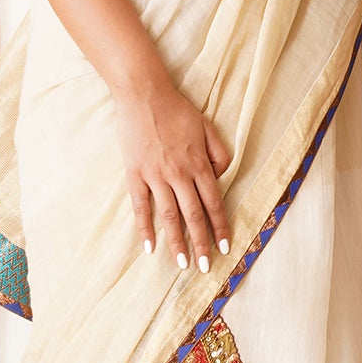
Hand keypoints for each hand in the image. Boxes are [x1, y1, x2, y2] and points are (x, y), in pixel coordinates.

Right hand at [114, 77, 230, 272]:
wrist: (144, 95)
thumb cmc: (178, 111)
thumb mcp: (209, 129)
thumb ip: (220, 155)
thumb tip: (222, 178)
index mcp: (200, 164)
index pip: (214, 203)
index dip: (221, 227)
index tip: (226, 246)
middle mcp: (180, 174)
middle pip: (194, 216)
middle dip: (202, 243)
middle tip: (206, 267)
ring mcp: (155, 176)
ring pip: (169, 216)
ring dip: (176, 243)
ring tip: (182, 264)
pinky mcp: (135, 174)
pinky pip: (141, 207)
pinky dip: (145, 228)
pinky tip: (149, 247)